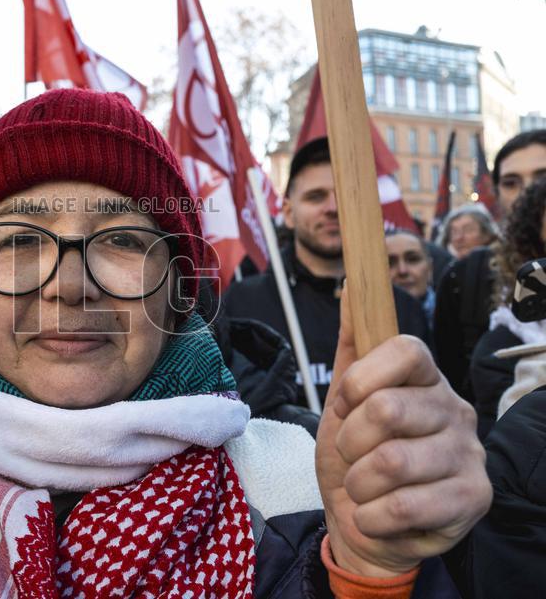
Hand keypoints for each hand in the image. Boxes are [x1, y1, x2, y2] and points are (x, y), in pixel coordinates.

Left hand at [315, 287, 491, 576]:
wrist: (362, 527)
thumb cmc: (355, 459)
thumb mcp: (341, 404)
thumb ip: (351, 347)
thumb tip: (350, 287)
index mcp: (425, 380)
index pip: (407, 349)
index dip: (363, 376)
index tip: (345, 401)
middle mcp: (454, 410)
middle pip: (388, 408)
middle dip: (349, 440)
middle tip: (353, 455)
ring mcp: (469, 455)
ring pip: (392, 462)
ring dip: (358, 482)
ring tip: (365, 488)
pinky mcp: (474, 499)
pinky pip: (404, 505)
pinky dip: (371, 515)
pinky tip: (376, 514)